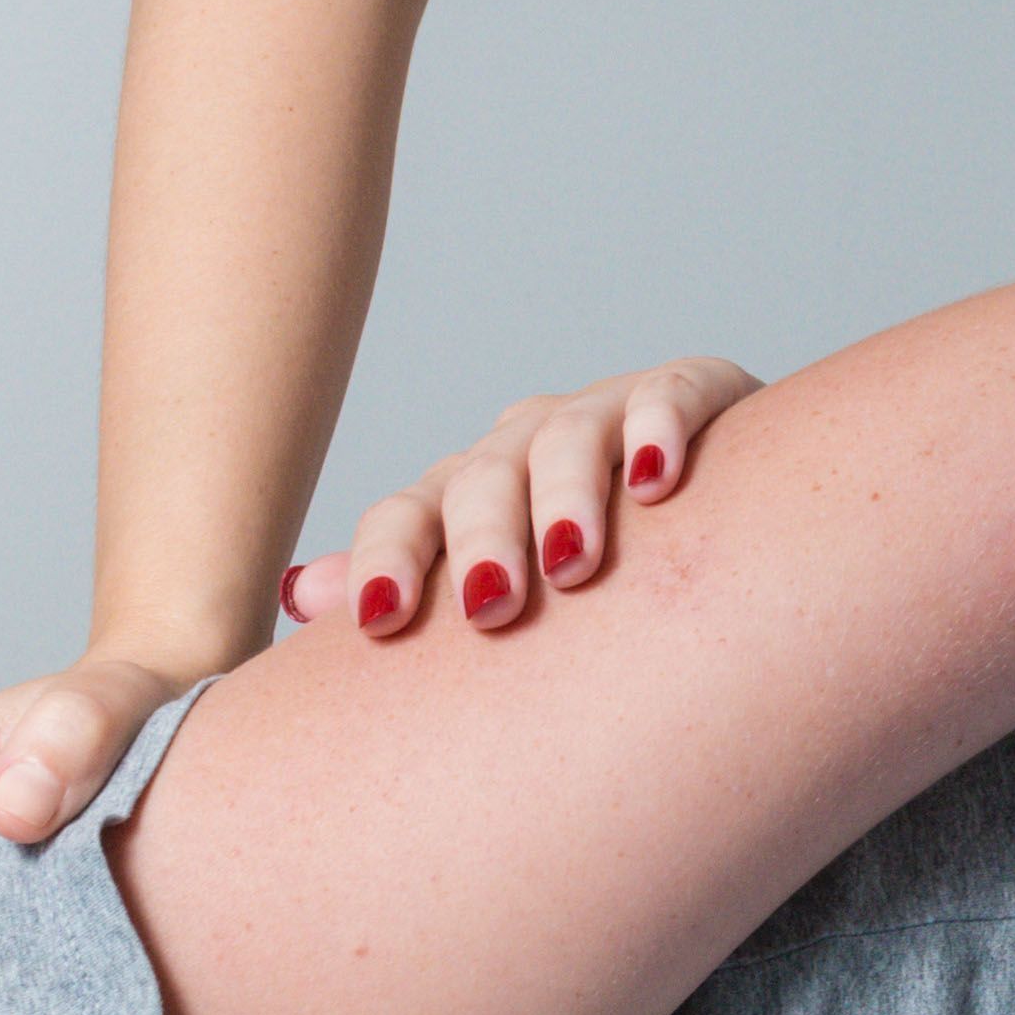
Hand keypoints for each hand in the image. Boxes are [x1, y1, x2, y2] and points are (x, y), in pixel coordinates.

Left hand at [292, 355, 764, 643]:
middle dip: (483, 541)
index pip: (404, 516)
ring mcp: (605, 414)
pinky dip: (659, 428)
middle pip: (482, 481)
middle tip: (495, 607)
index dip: (386, 561)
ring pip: (567, 438)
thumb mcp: (494, 576)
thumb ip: (404, 583)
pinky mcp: (689, 391)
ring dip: (565, 496)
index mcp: (465, 494)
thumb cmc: (588, 564)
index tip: (380, 623)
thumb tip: (293, 592)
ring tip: (575, 559)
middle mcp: (523, 446)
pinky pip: (668, 392)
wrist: (722, 508)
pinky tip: (656, 481)